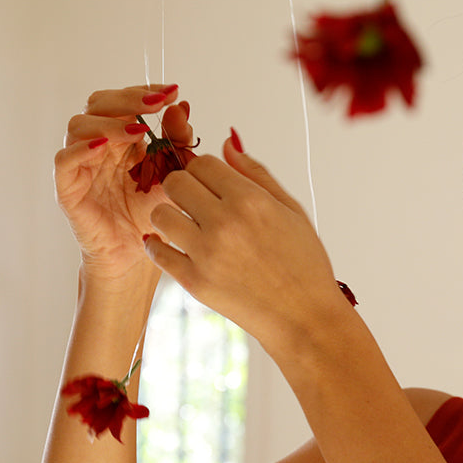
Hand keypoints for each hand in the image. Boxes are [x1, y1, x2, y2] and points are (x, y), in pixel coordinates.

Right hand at [53, 84, 190, 282]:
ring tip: (138, 130)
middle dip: (129, 100)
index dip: (145, 92)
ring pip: (80, 125)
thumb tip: (182, 106)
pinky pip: (65, 159)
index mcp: (121, 137)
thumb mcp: (172, 173)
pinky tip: (103, 147)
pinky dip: (81, 149)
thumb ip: (177, 142)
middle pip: (99, 104)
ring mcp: (80, 163)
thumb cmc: (151, 213)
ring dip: (110, 123)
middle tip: (156, 103)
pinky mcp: (67, 186)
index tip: (172, 91)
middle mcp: (97, 143)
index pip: (124, 101)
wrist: (138, 253)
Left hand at [144, 137, 346, 345]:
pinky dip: (160, 246)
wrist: (304, 318)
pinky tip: (174, 247)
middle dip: (183, 187)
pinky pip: (158, 251)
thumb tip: (227, 144)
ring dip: (169, 215)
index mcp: (251, 200)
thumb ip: (257, 174)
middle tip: (195, 203)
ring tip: (186, 226)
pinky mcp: (194, 282)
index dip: (205, 171)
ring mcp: (206, 254)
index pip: (203, 163)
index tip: (211, 184)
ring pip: (160, 214)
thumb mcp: (292, 211)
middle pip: (175, 182)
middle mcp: (225, 223)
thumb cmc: (304, 265)